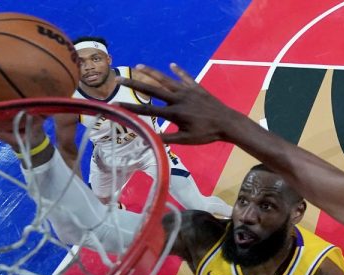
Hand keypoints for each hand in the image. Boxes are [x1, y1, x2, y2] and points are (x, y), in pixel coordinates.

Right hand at [116, 63, 246, 143]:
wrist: (227, 123)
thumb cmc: (206, 134)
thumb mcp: (185, 140)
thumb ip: (166, 139)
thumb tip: (148, 140)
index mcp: (173, 113)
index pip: (147, 109)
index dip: (131, 107)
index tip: (116, 103)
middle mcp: (178, 98)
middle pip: (152, 89)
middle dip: (134, 83)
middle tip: (119, 78)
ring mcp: (187, 91)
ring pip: (166, 79)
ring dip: (151, 72)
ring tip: (138, 65)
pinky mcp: (197, 88)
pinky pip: (185, 77)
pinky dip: (178, 71)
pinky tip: (172, 64)